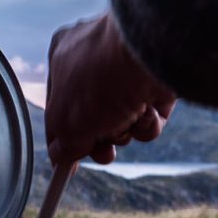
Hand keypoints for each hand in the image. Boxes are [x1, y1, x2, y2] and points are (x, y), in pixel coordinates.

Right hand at [45, 13, 175, 164]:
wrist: (151, 50)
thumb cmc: (100, 79)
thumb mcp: (67, 121)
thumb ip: (62, 144)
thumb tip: (61, 156)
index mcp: (63, 58)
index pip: (58, 106)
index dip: (63, 139)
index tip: (66, 167)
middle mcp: (96, 60)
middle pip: (93, 117)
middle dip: (100, 141)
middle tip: (105, 154)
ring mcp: (129, 71)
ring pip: (124, 120)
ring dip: (125, 131)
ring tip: (127, 120)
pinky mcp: (158, 81)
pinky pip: (149, 116)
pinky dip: (148, 124)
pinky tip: (148, 113)